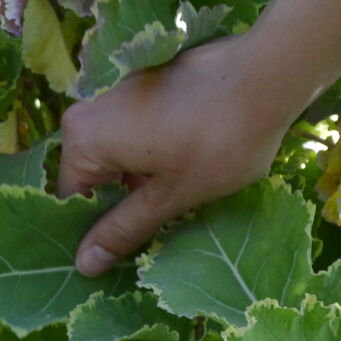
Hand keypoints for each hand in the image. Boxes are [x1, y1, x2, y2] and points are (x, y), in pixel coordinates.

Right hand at [57, 31, 303, 276]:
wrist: (268, 75)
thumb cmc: (218, 140)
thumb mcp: (170, 196)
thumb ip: (123, 230)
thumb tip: (84, 265)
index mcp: (84, 138)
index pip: (72, 200)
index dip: (95, 233)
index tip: (119, 260)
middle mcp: (92, 111)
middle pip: (94, 177)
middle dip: (121, 208)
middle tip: (152, 240)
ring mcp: (121, 94)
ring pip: (118, 157)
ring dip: (140, 185)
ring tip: (173, 209)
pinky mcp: (149, 86)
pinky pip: (138, 135)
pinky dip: (154, 158)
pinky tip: (186, 174)